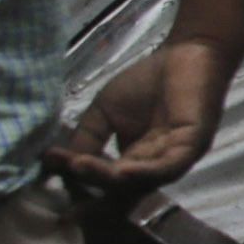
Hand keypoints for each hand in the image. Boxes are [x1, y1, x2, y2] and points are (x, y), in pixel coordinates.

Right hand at [57, 38, 240, 189]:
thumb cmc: (147, 82)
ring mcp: (175, 158)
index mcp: (136, 161)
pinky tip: (121, 171)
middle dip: (90, 184)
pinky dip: (144, 173)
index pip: (106, 183)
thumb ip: (87, 137)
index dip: (81, 185)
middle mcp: (155, 166)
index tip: (50, 174)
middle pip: (120, 188)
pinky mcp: (193, 145)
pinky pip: (168, 167)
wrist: (184, 54)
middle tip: (64, 174)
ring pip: (140, 181)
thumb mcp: (105, 112)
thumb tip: (64, 163)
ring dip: (108, 177)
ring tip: (80, 166)